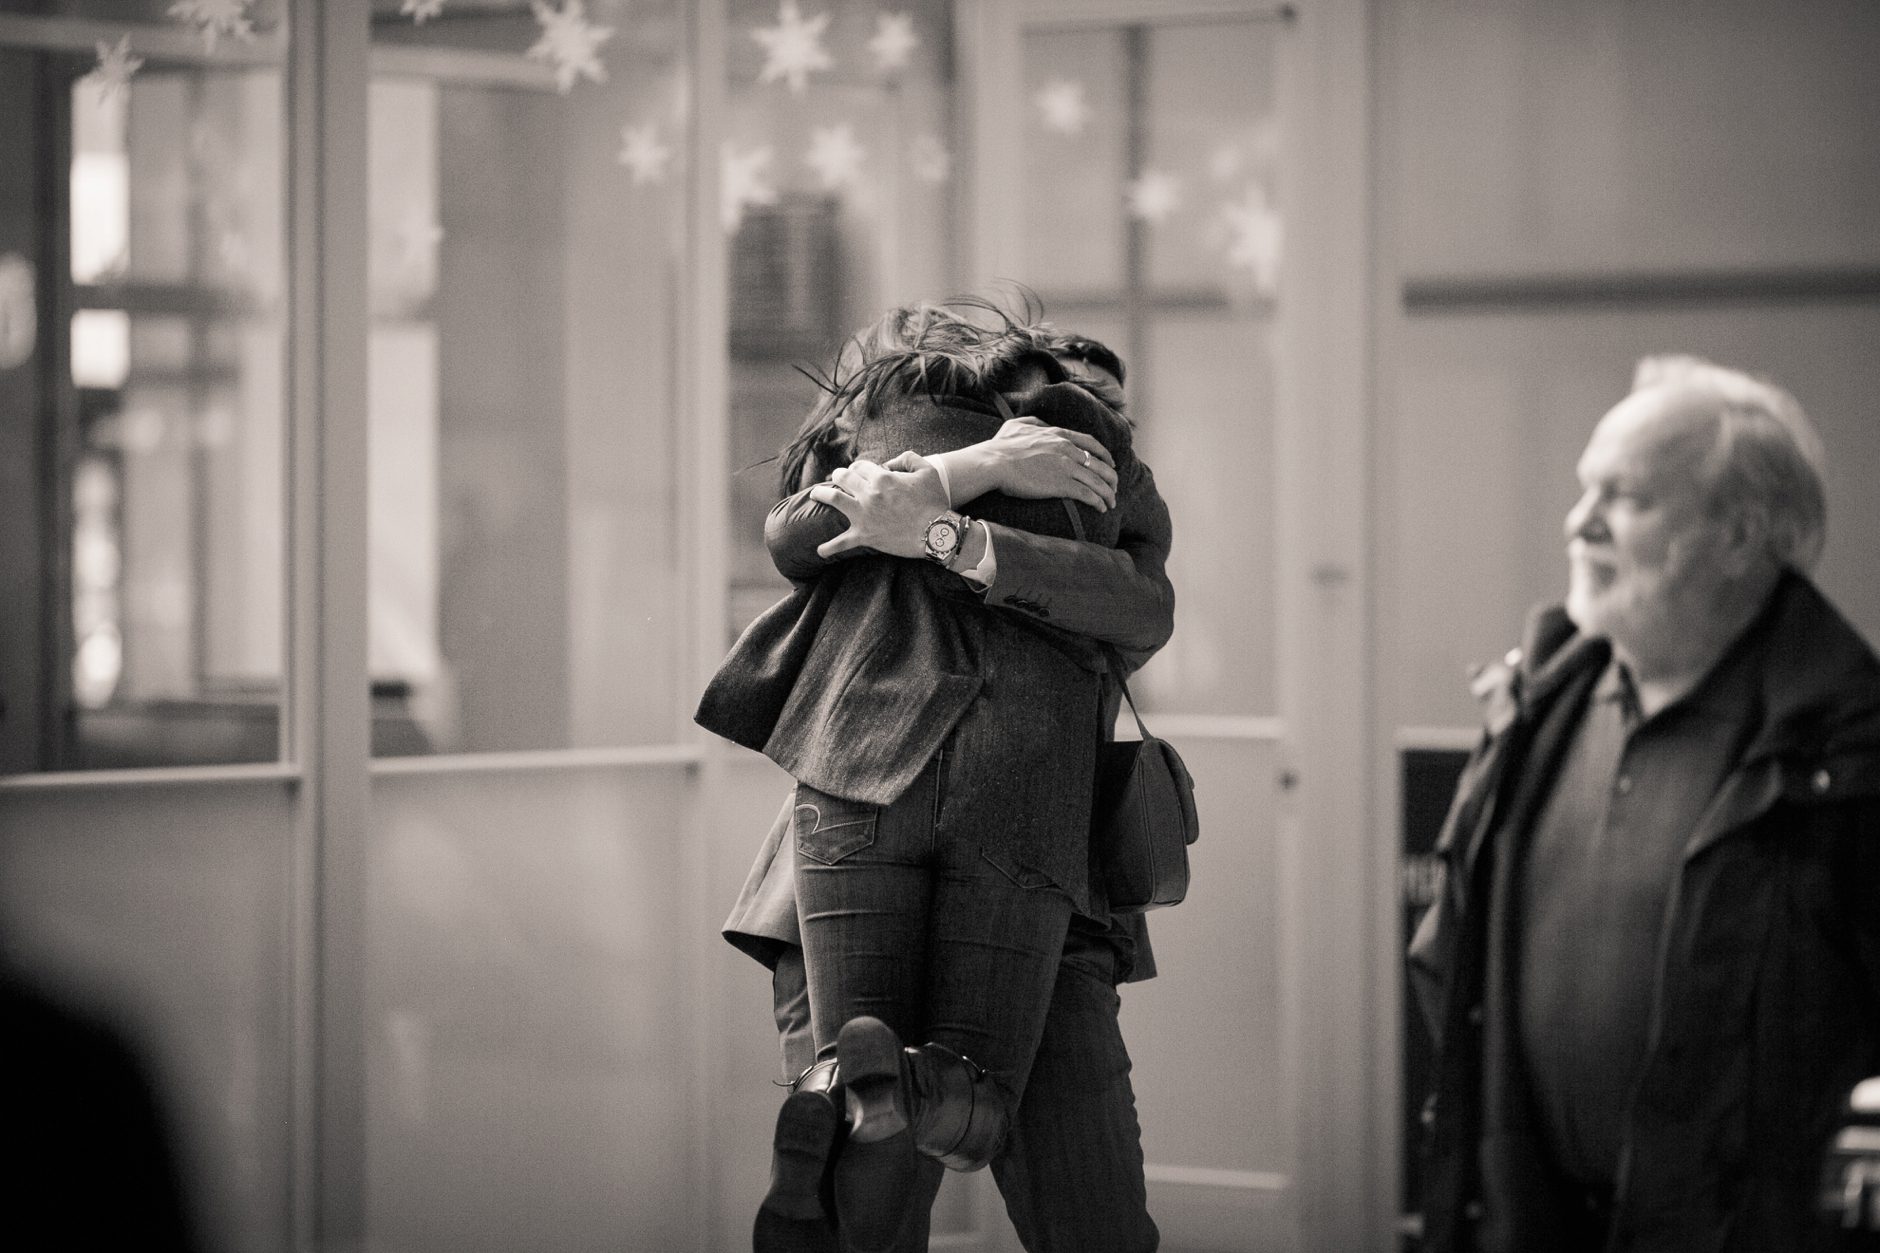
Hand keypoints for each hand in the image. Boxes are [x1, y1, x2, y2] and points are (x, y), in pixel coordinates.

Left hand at [808, 455, 950, 559]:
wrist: (937, 533)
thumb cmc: (934, 502)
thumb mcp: (927, 471)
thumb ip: (908, 458)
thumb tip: (890, 462)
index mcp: (882, 477)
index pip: (860, 466)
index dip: (858, 467)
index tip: (859, 472)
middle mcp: (869, 494)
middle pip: (843, 478)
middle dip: (839, 475)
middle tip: (837, 478)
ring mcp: (864, 515)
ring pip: (834, 499)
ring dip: (822, 494)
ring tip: (815, 495)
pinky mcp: (865, 535)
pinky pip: (842, 542)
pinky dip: (829, 547)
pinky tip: (819, 550)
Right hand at [982, 416, 1118, 509]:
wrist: (994, 463)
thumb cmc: (1000, 446)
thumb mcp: (1017, 425)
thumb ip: (1033, 423)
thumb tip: (1040, 424)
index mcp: (1058, 435)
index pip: (1090, 443)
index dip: (1104, 454)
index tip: (1110, 463)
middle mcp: (1067, 449)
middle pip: (1099, 463)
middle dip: (1111, 477)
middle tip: (1115, 487)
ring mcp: (1066, 467)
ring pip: (1097, 480)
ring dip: (1108, 493)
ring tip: (1112, 503)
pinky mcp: (1061, 485)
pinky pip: (1087, 494)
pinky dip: (1098, 501)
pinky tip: (1102, 508)